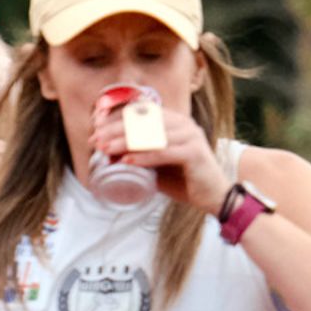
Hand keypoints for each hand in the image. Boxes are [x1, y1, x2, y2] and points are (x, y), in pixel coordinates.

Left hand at [93, 102, 231, 210]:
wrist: (214, 197)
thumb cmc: (185, 180)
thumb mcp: (157, 165)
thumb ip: (138, 156)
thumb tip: (109, 153)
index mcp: (176, 121)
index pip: (142, 113)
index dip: (118, 118)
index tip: (97, 128)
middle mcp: (184, 124)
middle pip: (144, 122)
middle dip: (116, 130)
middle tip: (96, 139)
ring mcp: (190, 136)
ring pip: (151, 136)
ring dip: (125, 142)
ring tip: (106, 149)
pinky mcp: (194, 152)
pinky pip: (163, 152)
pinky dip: (144, 156)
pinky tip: (127, 161)